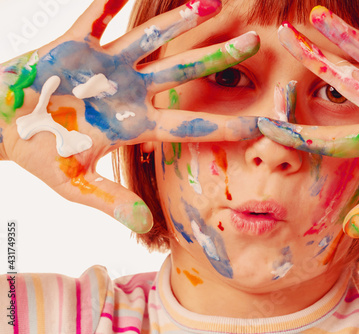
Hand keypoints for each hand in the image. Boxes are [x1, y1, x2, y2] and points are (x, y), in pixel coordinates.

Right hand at [0, 0, 259, 232]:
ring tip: (211, 2)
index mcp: (135, 124)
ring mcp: (106, 66)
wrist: (2, 127)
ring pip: (149, 39)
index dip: (226, 124)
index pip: (190, 125)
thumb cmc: (39, 155)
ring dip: (178, 20)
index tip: (263, 122)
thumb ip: (110, 200)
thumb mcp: (74, 184)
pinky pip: (95, 17)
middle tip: (255, 42)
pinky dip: (109, 3)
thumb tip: (145, 223)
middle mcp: (130, 91)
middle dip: (218, 58)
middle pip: (183, 72)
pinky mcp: (76, 45)